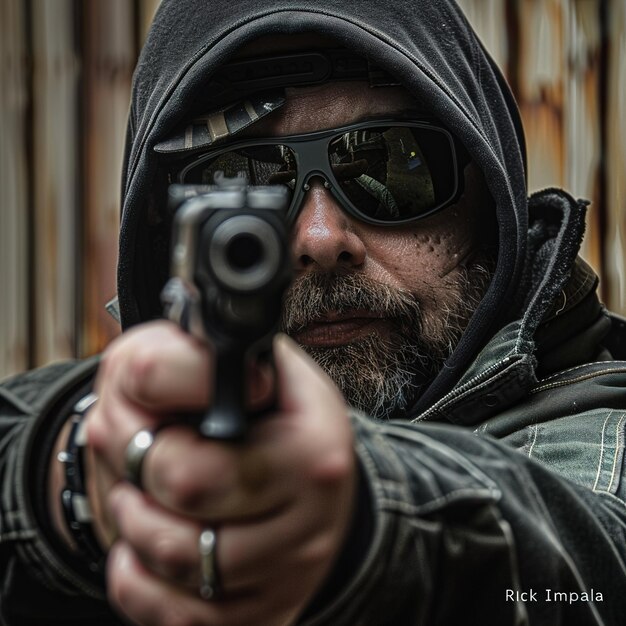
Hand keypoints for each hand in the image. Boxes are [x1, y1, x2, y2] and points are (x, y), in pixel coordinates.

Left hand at [85, 322, 356, 625]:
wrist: (315, 469)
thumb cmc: (269, 408)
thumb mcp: (238, 359)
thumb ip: (183, 360)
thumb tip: (140, 387)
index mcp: (314, 446)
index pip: (189, 462)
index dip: (143, 436)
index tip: (148, 418)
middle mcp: (315, 516)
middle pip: (181, 506)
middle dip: (135, 477)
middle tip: (137, 459)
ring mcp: (293, 572)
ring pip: (176, 565)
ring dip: (134, 527)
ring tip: (139, 498)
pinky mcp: (271, 614)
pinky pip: (178, 618)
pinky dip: (140, 582)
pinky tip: (146, 550)